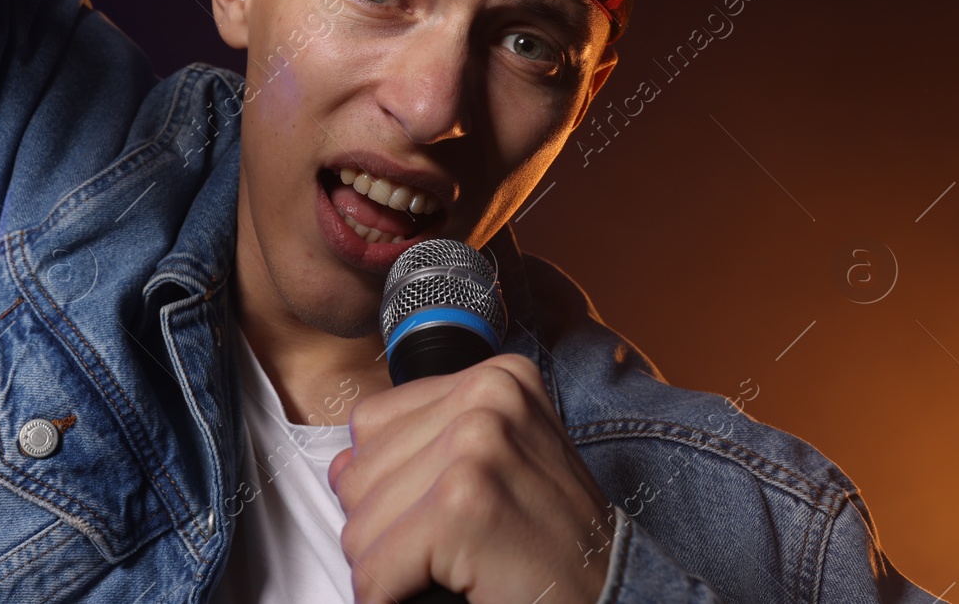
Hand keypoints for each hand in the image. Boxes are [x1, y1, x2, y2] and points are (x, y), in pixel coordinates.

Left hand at [328, 354, 612, 603]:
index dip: (392, 487)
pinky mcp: (464, 504)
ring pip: (359, 526)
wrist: (619, 597)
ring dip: (392, 567)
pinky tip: (449, 590)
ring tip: (455, 569)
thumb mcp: (500, 466)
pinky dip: (390, 598)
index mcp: (495, 377)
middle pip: (358, 473)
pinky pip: (376, 571)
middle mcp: (487, 396)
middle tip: (455, 551)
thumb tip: (339, 467)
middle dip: (388, 531)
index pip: (372, 425)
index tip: (449, 513)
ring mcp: (476, 444)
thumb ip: (424, 448)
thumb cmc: (554, 544)